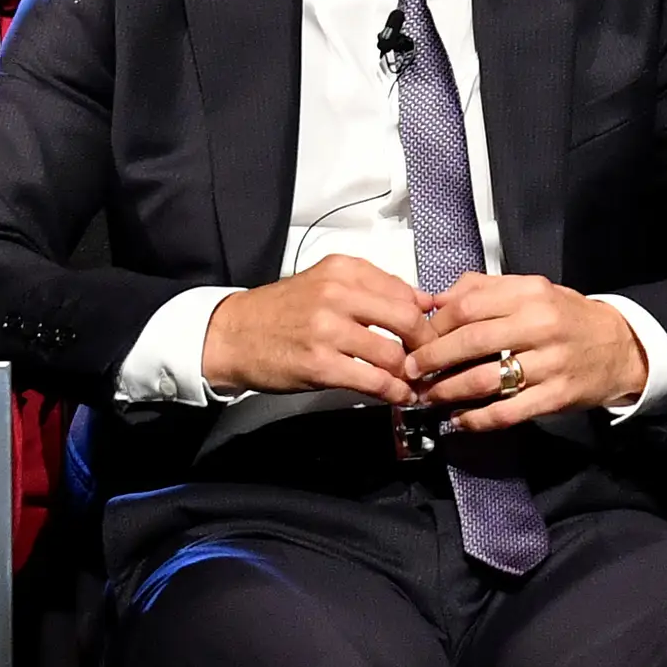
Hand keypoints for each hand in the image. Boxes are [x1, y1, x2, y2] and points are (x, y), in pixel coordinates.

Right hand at [198, 255, 426, 403]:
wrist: (232, 335)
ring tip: (416, 383)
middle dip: (427, 345)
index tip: (434, 334)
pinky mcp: (320, 364)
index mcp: (343, 270)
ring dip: (411, 374)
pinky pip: (372, 380)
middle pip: (407, 320)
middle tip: (432, 360)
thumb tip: (424, 301)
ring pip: (392, 353)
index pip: (405, 291)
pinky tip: (399, 396)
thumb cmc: (283, 311)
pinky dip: (393, 392)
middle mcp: (336, 294)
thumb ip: (373, 288)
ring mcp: (327, 330)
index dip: (427, 317)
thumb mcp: (325, 283)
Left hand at [404, 273, 650, 426]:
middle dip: (431, 359)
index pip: (468, 306)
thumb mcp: (533, 290)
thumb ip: (484, 290)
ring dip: (447, 391)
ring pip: (485, 380)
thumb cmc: (568, 317)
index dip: (435, 324)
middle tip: (408, 370)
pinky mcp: (556, 397)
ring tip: (427, 396)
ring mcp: (550, 364)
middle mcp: (540, 326)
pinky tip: (459, 420)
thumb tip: (434, 299)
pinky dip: (477, 419)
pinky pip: (508, 412)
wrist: (621, 347)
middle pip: (471, 341)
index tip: (416, 338)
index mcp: (530, 295)